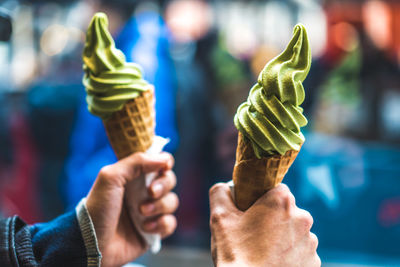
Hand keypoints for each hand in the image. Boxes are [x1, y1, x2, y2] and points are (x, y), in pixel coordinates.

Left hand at [86, 152, 178, 266]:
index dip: (164, 162)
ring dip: (159, 206)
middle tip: (150, 192)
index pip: (159, 161)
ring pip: (172, 201)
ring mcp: (150, 211)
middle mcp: (144, 192)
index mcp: (134, 176)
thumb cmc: (97, 209)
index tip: (163, 167)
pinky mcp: (154, 230)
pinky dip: (161, 224)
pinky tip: (145, 228)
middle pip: (170, 180)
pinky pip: (170, 223)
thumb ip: (136, 162)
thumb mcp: (110, 177)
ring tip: (140, 213)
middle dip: (162, 186)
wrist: (92, 244)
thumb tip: (163, 159)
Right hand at [209, 183, 319, 266]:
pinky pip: (300, 252)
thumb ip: (221, 193)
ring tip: (262, 252)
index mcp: (282, 201)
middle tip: (253, 234)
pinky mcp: (313, 263)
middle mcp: (302, 218)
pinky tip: (273, 262)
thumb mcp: (219, 218)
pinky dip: (289, 255)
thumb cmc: (236, 253)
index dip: (261, 199)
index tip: (250, 212)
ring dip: (282, 237)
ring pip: (293, 232)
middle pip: (285, 210)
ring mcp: (310, 242)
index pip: (275, 189)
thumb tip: (225, 187)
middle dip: (272, 219)